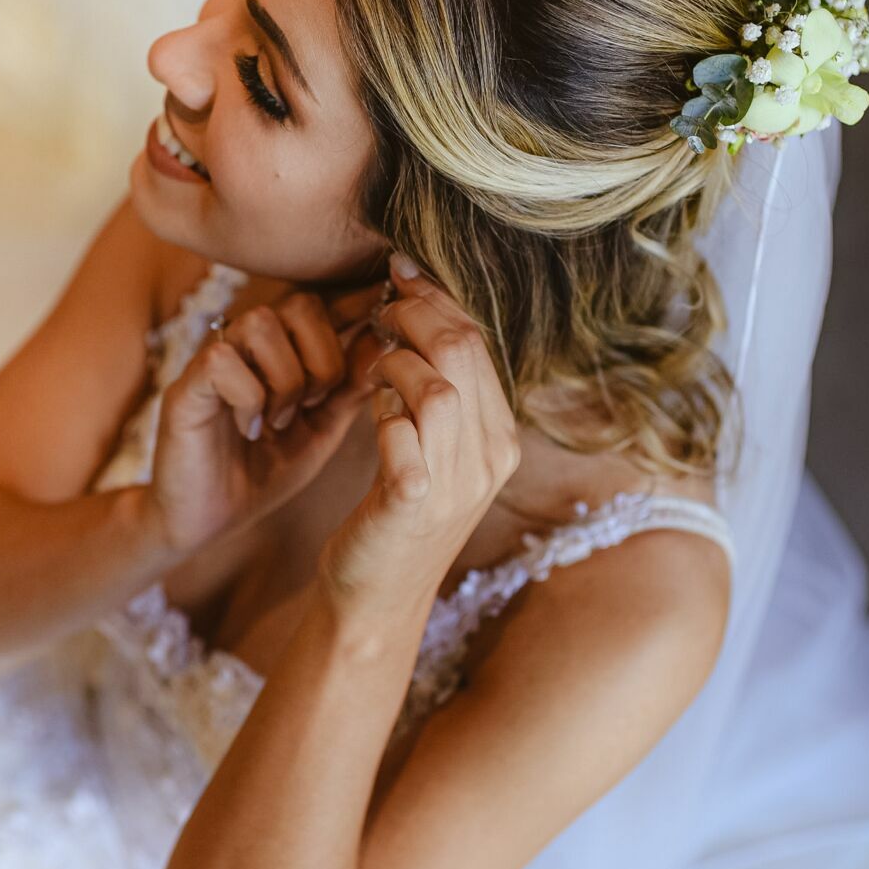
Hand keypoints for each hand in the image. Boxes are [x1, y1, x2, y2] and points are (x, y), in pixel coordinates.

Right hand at [146, 277, 398, 554]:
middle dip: (323, 359)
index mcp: (286, 350)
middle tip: (313, 405)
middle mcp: (249, 344)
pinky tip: (249, 429)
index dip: (358, 302)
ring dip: (286, 378)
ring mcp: (215, 359)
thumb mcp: (322, 430)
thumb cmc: (262, 471)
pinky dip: (249, 398)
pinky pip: (223, 361)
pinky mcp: (186, 385)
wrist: (208, 522)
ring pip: (262, 323)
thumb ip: (350, 388)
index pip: (326, 303)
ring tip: (280, 420)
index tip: (387, 309)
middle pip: (301, 304)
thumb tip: (388, 341)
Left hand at [317, 253, 521, 618]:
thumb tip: (415, 316)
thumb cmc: (396, 515)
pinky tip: (368, 410)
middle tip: (382, 304)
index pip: (479, 343)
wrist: (375, 598)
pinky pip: (401, 436)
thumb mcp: (433, 450)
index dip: (438, 298)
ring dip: (396, 362)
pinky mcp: (412, 504)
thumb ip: (437, 392)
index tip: (402, 270)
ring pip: (437, 387)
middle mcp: (489, 459)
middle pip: (463, 353)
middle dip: (416, 314)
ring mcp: (455, 484)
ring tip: (373, 364)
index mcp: (500, 439)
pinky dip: (381, 413)